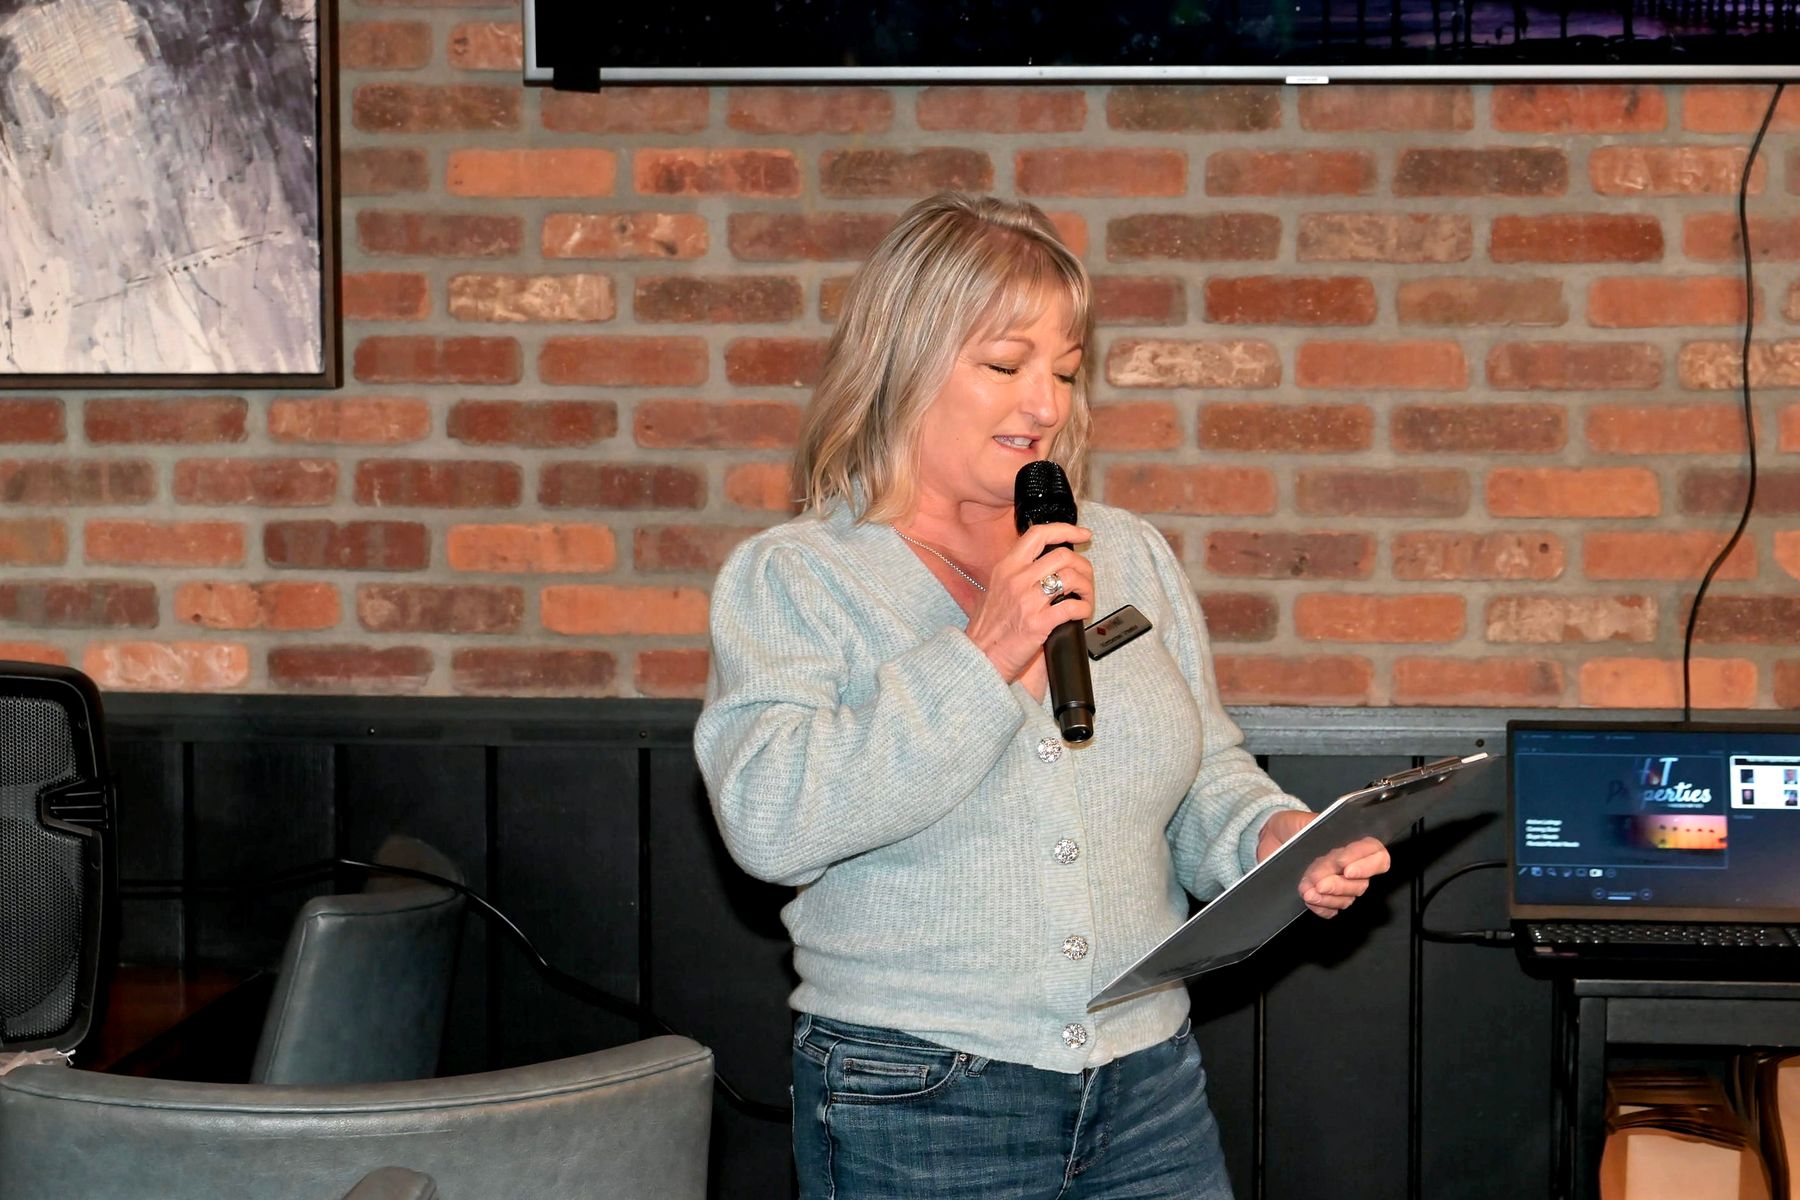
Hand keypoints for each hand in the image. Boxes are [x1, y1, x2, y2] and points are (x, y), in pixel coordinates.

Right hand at [964, 522, 1093, 689]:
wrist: (980, 657)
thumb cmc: (988, 628)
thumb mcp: (994, 589)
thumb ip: (1015, 574)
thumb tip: (1042, 564)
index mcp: (1006, 567)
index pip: (1038, 534)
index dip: (1066, 530)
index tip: (1082, 534)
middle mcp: (1016, 579)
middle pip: (1063, 556)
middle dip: (1083, 565)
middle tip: (1086, 577)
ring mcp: (1027, 600)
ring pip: (1071, 578)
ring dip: (1087, 587)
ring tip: (1085, 597)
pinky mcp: (1039, 623)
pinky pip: (1073, 607)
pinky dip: (1084, 608)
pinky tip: (1081, 613)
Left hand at [1255, 810, 1391, 919]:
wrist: (1269, 837)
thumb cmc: (1291, 826)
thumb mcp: (1307, 821)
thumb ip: (1323, 827)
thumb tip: (1332, 834)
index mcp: (1351, 842)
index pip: (1376, 854)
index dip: (1366, 864)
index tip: (1345, 868)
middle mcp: (1350, 865)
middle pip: (1361, 883)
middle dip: (1337, 883)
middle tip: (1315, 879)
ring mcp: (1338, 883)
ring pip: (1348, 898)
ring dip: (1328, 897)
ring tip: (1307, 890)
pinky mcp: (1324, 897)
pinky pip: (1332, 910)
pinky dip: (1322, 907)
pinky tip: (1310, 899)